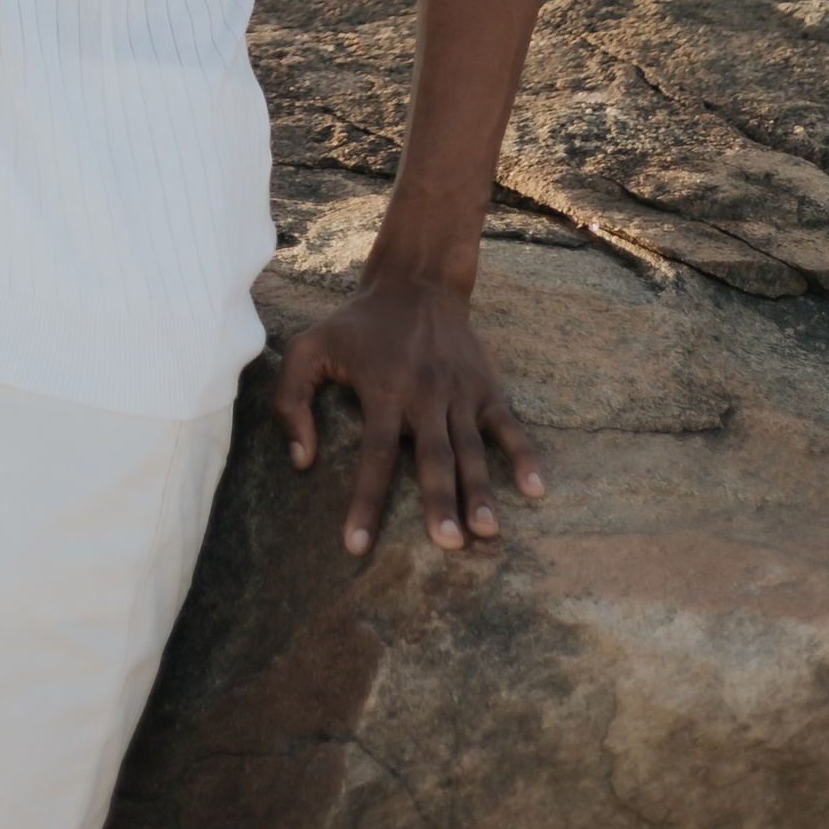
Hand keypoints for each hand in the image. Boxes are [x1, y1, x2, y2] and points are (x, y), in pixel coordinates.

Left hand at [272, 275, 543, 557]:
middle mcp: (423, 394)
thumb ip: (292, 400)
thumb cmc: (357, 325)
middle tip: (447, 544)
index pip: (373, 456)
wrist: (416, 282)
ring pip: (471, 448)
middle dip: (439, 501)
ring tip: (486, 531)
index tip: (357, 547)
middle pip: (432, 456)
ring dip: (479, 490)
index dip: (366, 503)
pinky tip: (536, 489)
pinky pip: (508, 425)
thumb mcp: (309, 348)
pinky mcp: (486, 386)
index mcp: (382, 390)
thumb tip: (301, 460)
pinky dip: (524, 455)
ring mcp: (459, 391)